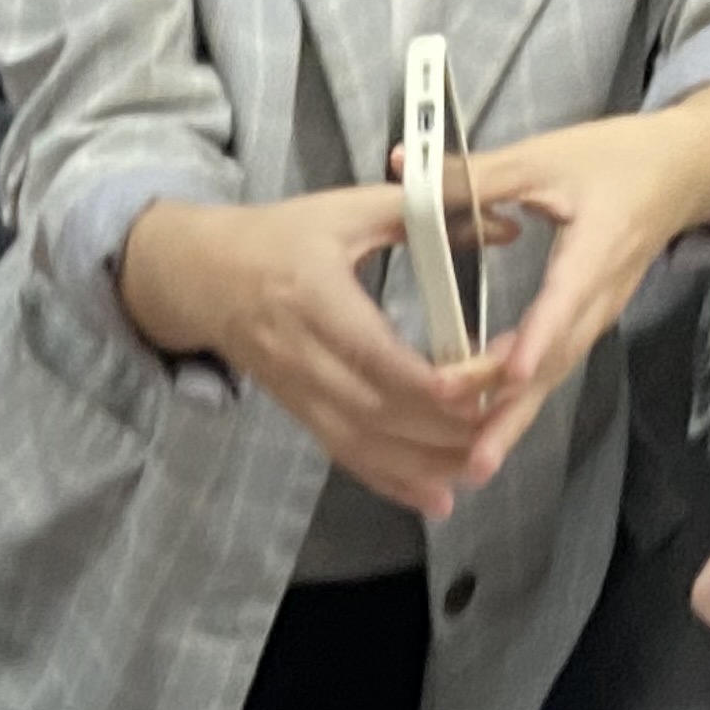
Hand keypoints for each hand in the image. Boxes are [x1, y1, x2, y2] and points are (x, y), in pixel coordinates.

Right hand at [122, 187, 488, 513]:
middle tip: (501, 427)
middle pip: (374, 410)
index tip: (478, 389)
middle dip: (440, 429)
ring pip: (362, 443)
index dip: (426, 383)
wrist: (200, 278)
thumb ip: (424, 212)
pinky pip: (345, 454)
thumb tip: (508, 223)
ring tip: (478, 471)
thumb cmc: (276, 238)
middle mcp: (300, 354)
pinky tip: (433, 499)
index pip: (373, 354)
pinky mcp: (297, 412)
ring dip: (422, 466)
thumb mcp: (344, 209)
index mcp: (312, 297)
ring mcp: (296, 391)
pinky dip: (390, 481)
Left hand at [460, 89, 709, 484]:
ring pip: (553, 374)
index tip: (511, 373)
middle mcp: (600, 294)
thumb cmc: (617, 158)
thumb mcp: (546, 155)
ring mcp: (595, 316)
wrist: (684, 172)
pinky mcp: (583, 327)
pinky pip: (550, 371)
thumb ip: (472, 172)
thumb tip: (400, 170)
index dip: (538, 337)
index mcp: (597, 246)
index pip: (565, 300)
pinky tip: (480, 439)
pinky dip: (517, 406)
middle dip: (511, 403)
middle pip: (556, 357)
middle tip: (469, 449)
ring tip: (472, 465)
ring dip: (513, 420)